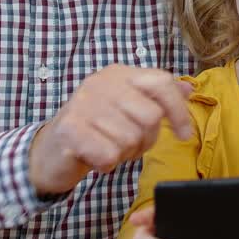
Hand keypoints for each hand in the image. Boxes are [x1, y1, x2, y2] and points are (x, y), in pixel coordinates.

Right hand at [28, 65, 192, 196]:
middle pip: (150, 116)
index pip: (161, 82)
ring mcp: (83, 104)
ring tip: (107, 147)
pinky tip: (94, 157)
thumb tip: (189, 88)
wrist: (50, 152)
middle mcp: (100, 83)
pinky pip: (109, 154)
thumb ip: (156, 98)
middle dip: (146, 140)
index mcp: (119, 74)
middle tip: (128, 145)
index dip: (178, 110)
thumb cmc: (95, 130)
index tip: (183, 134)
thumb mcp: (127, 108)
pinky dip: (106, 164)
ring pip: (131, 139)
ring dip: (124, 154)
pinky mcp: (71, 130)